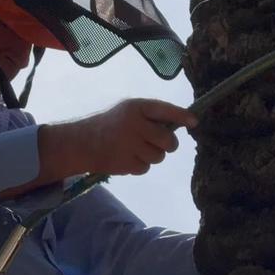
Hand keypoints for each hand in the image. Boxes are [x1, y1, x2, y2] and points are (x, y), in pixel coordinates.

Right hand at [74, 98, 198, 175]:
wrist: (81, 143)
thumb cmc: (110, 125)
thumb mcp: (128, 111)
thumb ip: (150, 116)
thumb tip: (179, 125)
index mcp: (136, 107)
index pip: (165, 110)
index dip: (182, 116)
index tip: (194, 122)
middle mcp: (135, 124)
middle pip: (168, 140)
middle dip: (167, 144)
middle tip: (158, 142)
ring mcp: (130, 145)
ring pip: (159, 156)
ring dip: (152, 155)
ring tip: (136, 149)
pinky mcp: (126, 163)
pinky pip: (146, 167)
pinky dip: (140, 165)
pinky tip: (127, 158)